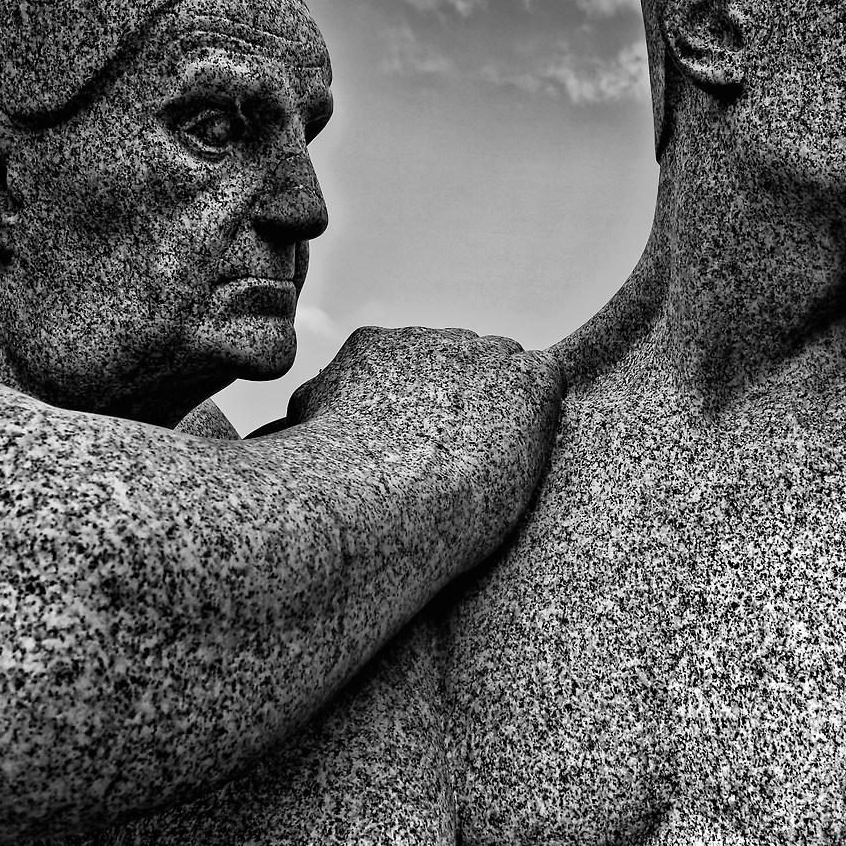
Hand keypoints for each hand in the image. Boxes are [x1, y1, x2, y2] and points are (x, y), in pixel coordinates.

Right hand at [273, 326, 564, 624]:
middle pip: (458, 357)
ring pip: (504, 363)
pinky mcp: (529, 382)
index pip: (411, 361)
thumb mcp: (299, 434)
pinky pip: (547, 376)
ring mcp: (481, 356)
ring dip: (503, 400)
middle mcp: (429, 340)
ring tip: (492, 452)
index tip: (418, 440)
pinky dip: (543, 405)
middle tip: (456, 450)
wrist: (383, 505)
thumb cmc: (331, 487)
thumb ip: (313, 411)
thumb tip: (300, 414)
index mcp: (373, 348)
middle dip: (461, 396)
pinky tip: (531, 436)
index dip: (420, 403)